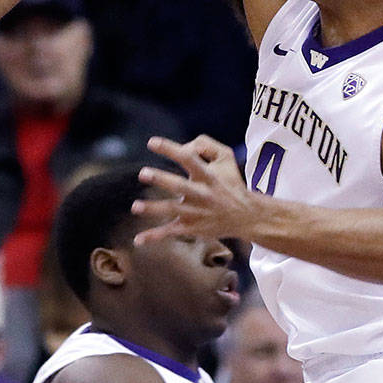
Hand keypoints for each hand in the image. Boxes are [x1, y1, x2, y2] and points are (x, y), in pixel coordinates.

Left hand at [132, 135, 255, 244]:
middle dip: (161, 179)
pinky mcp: (191, 227)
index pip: (189, 158)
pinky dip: (154, 236)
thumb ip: (205, 144)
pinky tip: (138, 240)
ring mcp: (196, 212)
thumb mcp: (226, 157)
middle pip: (180, 185)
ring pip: (172, 210)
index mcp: (208, 175)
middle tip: (143, 172)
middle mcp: (202, 194)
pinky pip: (171, 232)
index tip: (151, 142)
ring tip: (135, 206)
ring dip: (153, 209)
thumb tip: (183, 147)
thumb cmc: (230, 181)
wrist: (246, 216)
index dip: (170, 149)